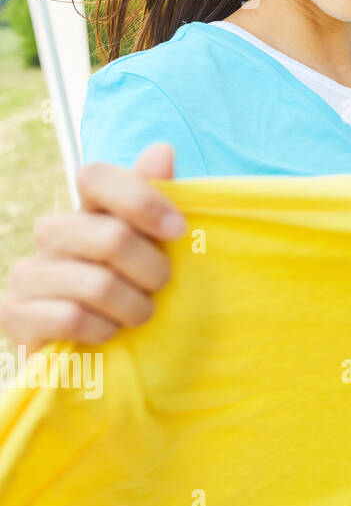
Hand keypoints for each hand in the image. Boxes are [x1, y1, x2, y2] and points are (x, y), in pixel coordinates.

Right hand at [0, 144, 185, 346]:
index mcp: (87, 210)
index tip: (179, 230)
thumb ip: (157, 201)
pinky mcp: (13, 312)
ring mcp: (28, 272)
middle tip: (161, 288)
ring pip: (96, 284)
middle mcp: (52, 233)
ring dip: (133, 308)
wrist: (103, 355)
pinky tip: (107, 333)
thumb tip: (162, 150)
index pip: (96, 176)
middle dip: (153, 270)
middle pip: (110, 236)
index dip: (142, 199)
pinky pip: (70, 317)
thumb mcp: (158, 247)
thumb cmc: (136, 291)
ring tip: (138, 315)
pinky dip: (103, 331)